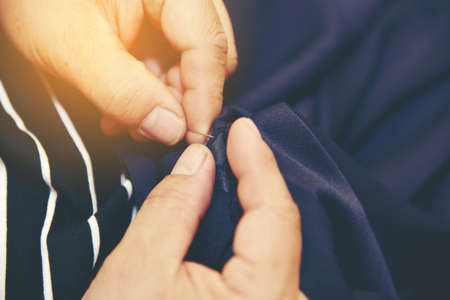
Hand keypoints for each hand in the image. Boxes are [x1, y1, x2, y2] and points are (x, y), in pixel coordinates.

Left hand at [0, 0, 236, 144]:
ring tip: (124, 120)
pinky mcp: (155, 21)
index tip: (192, 137)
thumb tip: (173, 131)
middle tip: (151, 129)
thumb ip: (125, 92)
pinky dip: (151, 89)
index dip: (204, 95)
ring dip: (163, 99)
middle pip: (208, 54)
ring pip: (190, 62)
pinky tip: (122, 106)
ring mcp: (168, 7)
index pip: (208, 43)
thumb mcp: (73, 47)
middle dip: (182, 99)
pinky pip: (169, 60)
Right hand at [83, 118, 307, 299]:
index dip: (258, 162)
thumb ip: (174, 207)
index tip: (242, 126)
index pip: (274, 212)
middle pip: (280, 227)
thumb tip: (199, 160)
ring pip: (275, 246)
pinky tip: (231, 214)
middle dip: (257, 179)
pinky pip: (267, 265)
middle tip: (234, 141)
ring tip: (232, 167)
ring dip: (253, 205)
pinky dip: (249, 233)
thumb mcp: (140, 268)